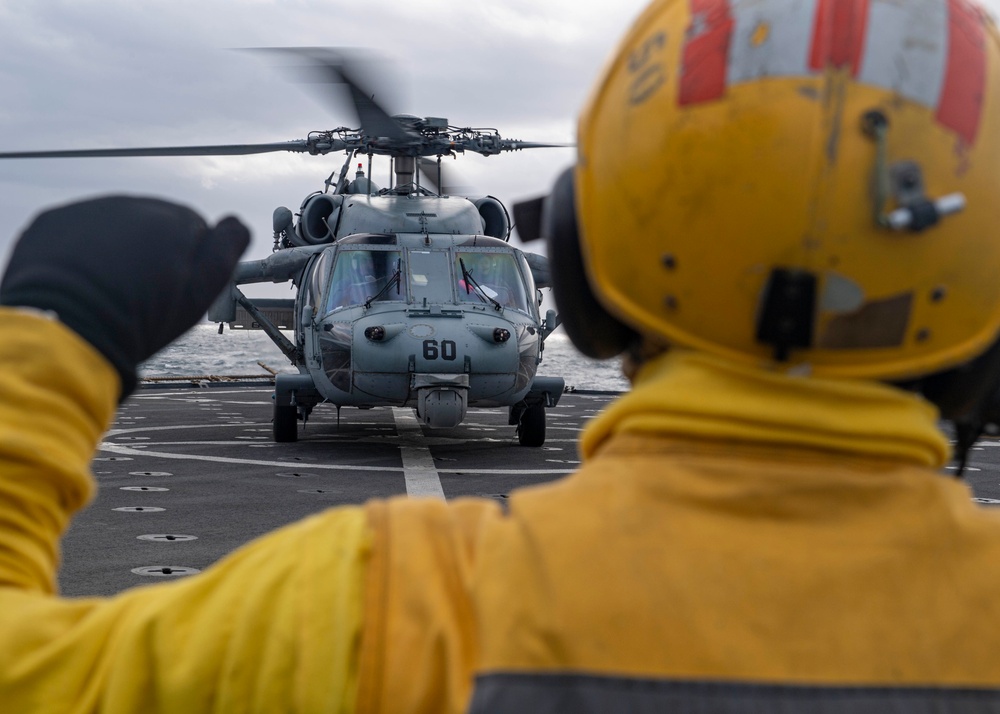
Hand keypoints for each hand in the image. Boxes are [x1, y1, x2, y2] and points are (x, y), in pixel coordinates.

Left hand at [0, 196, 249, 398]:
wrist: (65, 329)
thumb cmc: (139, 319)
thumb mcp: (198, 295)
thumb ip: (225, 253)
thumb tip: (236, 224)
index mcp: (175, 221)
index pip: (195, 229)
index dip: (188, 262)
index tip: (174, 290)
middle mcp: (133, 205)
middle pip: (153, 224)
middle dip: (152, 252)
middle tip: (142, 294)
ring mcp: (89, 209)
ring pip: (115, 226)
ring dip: (117, 249)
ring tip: (109, 291)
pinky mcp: (52, 220)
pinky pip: (77, 230)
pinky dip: (81, 250)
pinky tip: (81, 282)